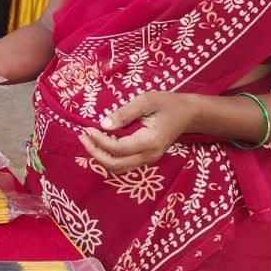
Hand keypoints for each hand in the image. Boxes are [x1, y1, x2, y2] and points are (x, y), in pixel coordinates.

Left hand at [79, 91, 197, 172]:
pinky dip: (109, 157)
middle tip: (83, 136)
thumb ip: (124, 113)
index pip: (118, 148)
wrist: (188, 114)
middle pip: (116, 165)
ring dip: (101, 157)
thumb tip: (103, 124)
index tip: (88, 128)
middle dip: (95, 152)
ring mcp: (149, 159)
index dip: (99, 141)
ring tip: (88, 140)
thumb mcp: (145, 101)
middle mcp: (150, 155)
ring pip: (119, 168)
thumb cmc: (167, 104)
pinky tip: (101, 143)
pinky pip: (124, 164)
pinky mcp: (146, 158)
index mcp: (150, 141)